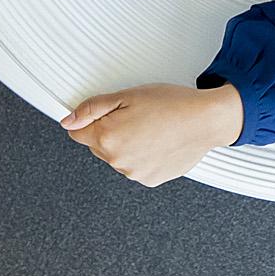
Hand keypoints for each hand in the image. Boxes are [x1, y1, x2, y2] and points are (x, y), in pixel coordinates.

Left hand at [61, 82, 245, 186]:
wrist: (205, 121)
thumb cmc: (172, 104)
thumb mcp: (127, 96)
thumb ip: (92, 109)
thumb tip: (69, 120)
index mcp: (107, 137)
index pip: (77, 134)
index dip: (89, 120)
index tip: (105, 113)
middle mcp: (118, 160)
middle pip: (98, 146)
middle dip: (109, 132)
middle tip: (135, 116)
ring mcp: (134, 173)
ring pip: (117, 157)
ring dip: (127, 145)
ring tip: (151, 128)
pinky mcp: (150, 179)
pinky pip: (136, 167)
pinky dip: (143, 156)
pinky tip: (158, 142)